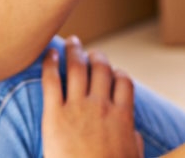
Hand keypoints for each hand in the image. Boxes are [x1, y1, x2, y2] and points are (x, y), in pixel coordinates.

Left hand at [42, 36, 143, 157]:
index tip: (112, 72)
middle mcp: (101, 107)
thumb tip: (135, 134)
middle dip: (97, 56)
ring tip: (72, 43)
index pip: (124, 82)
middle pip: (101, 69)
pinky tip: (49, 53)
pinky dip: (49, 63)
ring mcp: (78, 109)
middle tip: (90, 52)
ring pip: (77, 68)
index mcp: (123, 117)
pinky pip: (51, 81)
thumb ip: (134, 143)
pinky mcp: (54, 115)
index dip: (118, 73)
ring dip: (75, 51)